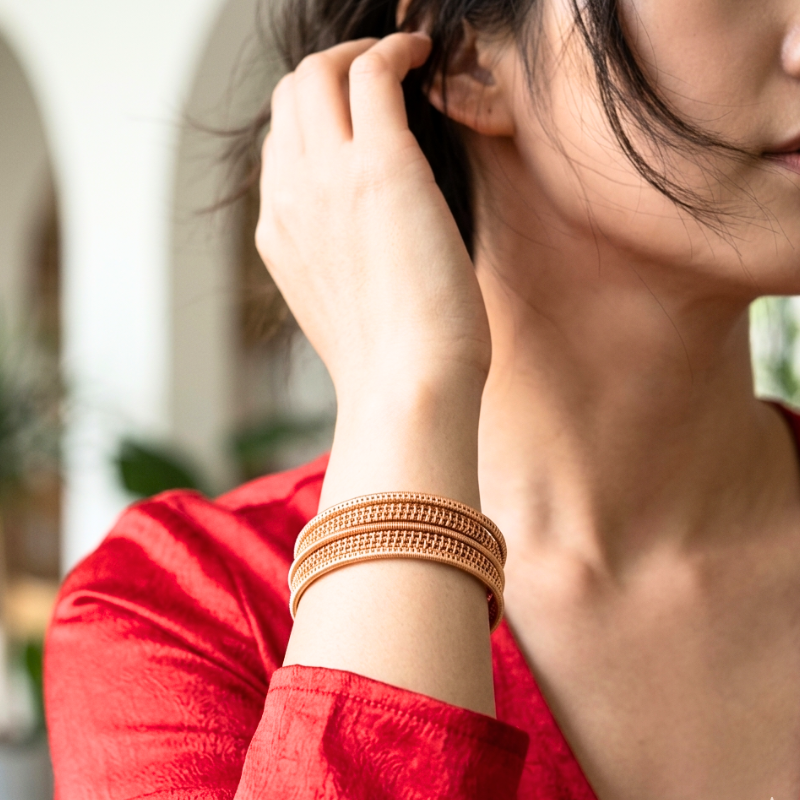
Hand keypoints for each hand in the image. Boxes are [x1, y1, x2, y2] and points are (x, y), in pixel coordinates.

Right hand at [256, 33, 491, 406]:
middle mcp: (288, 198)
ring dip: (358, 52)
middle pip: (287, 100)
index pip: (281, 150)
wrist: (407, 389)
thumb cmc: (394, 365)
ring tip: (401, 56)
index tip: (354, 119)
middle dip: (327, 73)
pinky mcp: (379, 165)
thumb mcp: (342, 313)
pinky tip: (422, 52)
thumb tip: (364, 246)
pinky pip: (372, 72)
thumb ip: (335, 266)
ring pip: (318, 74)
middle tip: (374, 70)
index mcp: (279, 234)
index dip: (314, 123)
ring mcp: (326, 178)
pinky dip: (395, 49)